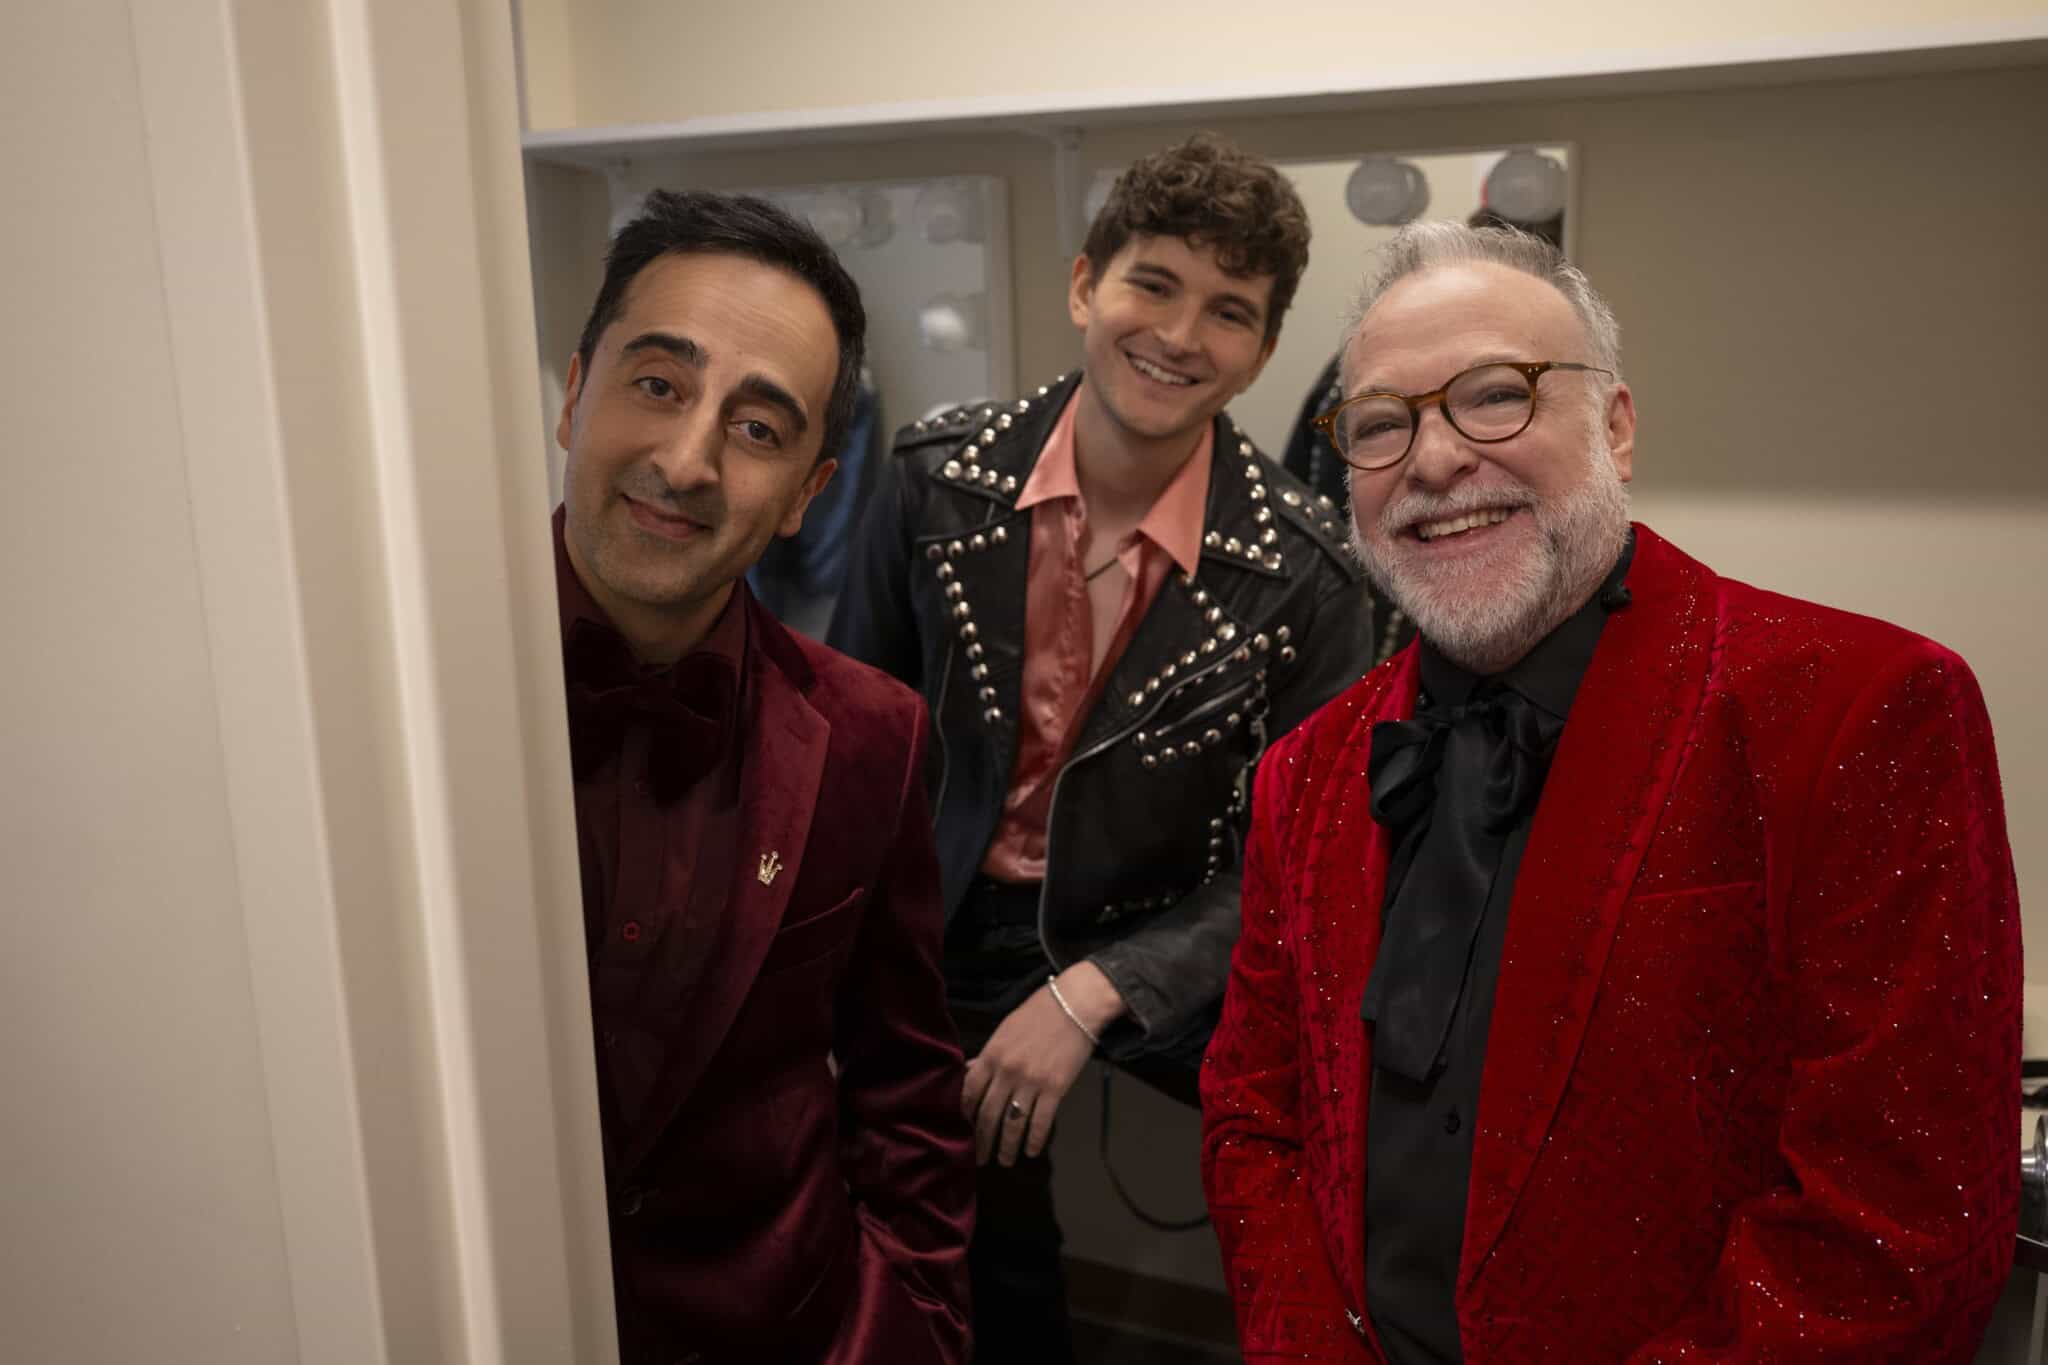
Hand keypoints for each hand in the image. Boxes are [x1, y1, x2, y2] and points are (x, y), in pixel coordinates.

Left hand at [961, 962, 1125, 1166]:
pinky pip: (1041, 1122)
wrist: (1075, 1004)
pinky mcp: (1055, 1088)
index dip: (964, 1117)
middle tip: (981, 1159)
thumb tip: (970, 1072)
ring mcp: (1031, 1082)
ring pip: (1013, 1124)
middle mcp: (1007, 1072)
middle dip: (983, 1141)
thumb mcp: (1005, 1030)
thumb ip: (988, 1055)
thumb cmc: (1039, 1013)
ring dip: (1007, 1148)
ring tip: (1005, 1161)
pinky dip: (1035, 1140)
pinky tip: (1032, 1151)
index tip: (964, 1132)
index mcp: (992, 1055)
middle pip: (988, 1115)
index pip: (969, 1094)